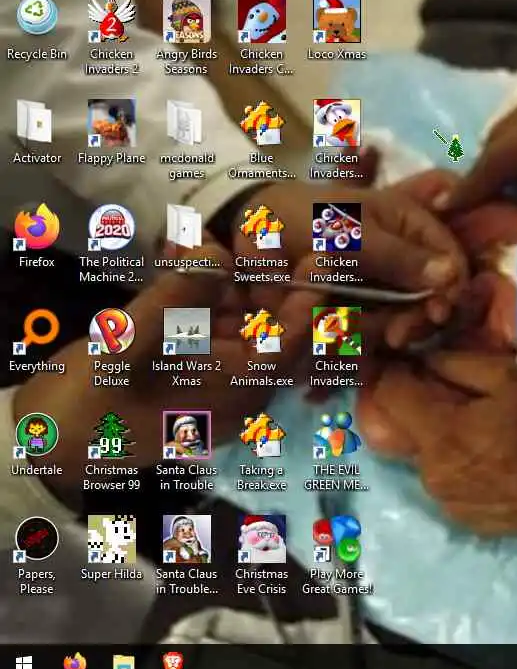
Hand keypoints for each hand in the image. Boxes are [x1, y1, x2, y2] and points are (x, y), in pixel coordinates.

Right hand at [13, 240, 318, 501]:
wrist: (45, 441)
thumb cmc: (91, 404)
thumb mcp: (128, 349)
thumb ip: (175, 299)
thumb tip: (216, 251)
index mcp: (240, 392)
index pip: (292, 341)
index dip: (307, 295)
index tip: (319, 253)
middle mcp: (240, 383)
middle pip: (271, 322)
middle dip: (265, 274)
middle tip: (255, 227)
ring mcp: (214, 371)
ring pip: (239, 313)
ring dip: (230, 273)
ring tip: (217, 230)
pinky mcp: (189, 359)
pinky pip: (208, 317)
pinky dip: (201, 285)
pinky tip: (185, 249)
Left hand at [237, 165, 468, 345]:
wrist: (251, 232)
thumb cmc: (303, 217)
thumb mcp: (351, 234)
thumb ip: (398, 257)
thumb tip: (451, 276)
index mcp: (412, 226)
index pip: (453, 260)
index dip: (451, 289)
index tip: (437, 314)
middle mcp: (405, 257)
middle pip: (433, 297)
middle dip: (415, 320)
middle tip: (394, 337)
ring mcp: (384, 284)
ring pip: (402, 318)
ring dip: (381, 331)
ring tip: (352, 335)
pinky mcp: (360, 307)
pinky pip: (372, 329)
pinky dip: (356, 338)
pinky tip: (336, 339)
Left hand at [357, 351, 516, 535]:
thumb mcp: (508, 379)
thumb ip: (459, 364)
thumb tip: (426, 359)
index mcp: (437, 432)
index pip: (388, 394)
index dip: (397, 373)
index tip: (415, 366)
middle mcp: (428, 470)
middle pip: (404, 429)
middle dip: (421, 409)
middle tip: (458, 402)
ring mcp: (441, 499)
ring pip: (425, 459)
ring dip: (440, 442)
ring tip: (479, 437)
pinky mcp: (457, 517)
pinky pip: (445, 484)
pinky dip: (457, 470)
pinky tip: (489, 465)